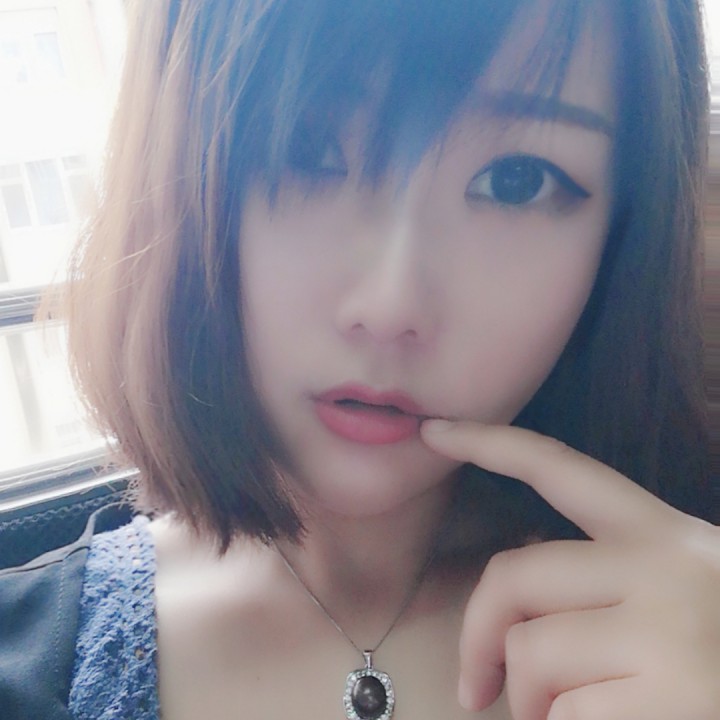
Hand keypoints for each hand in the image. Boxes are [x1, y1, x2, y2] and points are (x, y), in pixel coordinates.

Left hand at [421, 419, 719, 719]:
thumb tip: (515, 604)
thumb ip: (600, 580)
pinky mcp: (671, 699)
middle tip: (472, 686)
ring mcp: (667, 631)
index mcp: (660, 534)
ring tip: (565, 718)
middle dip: (478, 635)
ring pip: (530, 653)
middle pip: (514, 575)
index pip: (558, 467)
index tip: (433, 430)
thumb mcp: (674, 592)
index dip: (489, 442)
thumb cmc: (719, 651)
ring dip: (529, 702)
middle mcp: (662, 567)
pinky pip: (564, 715)